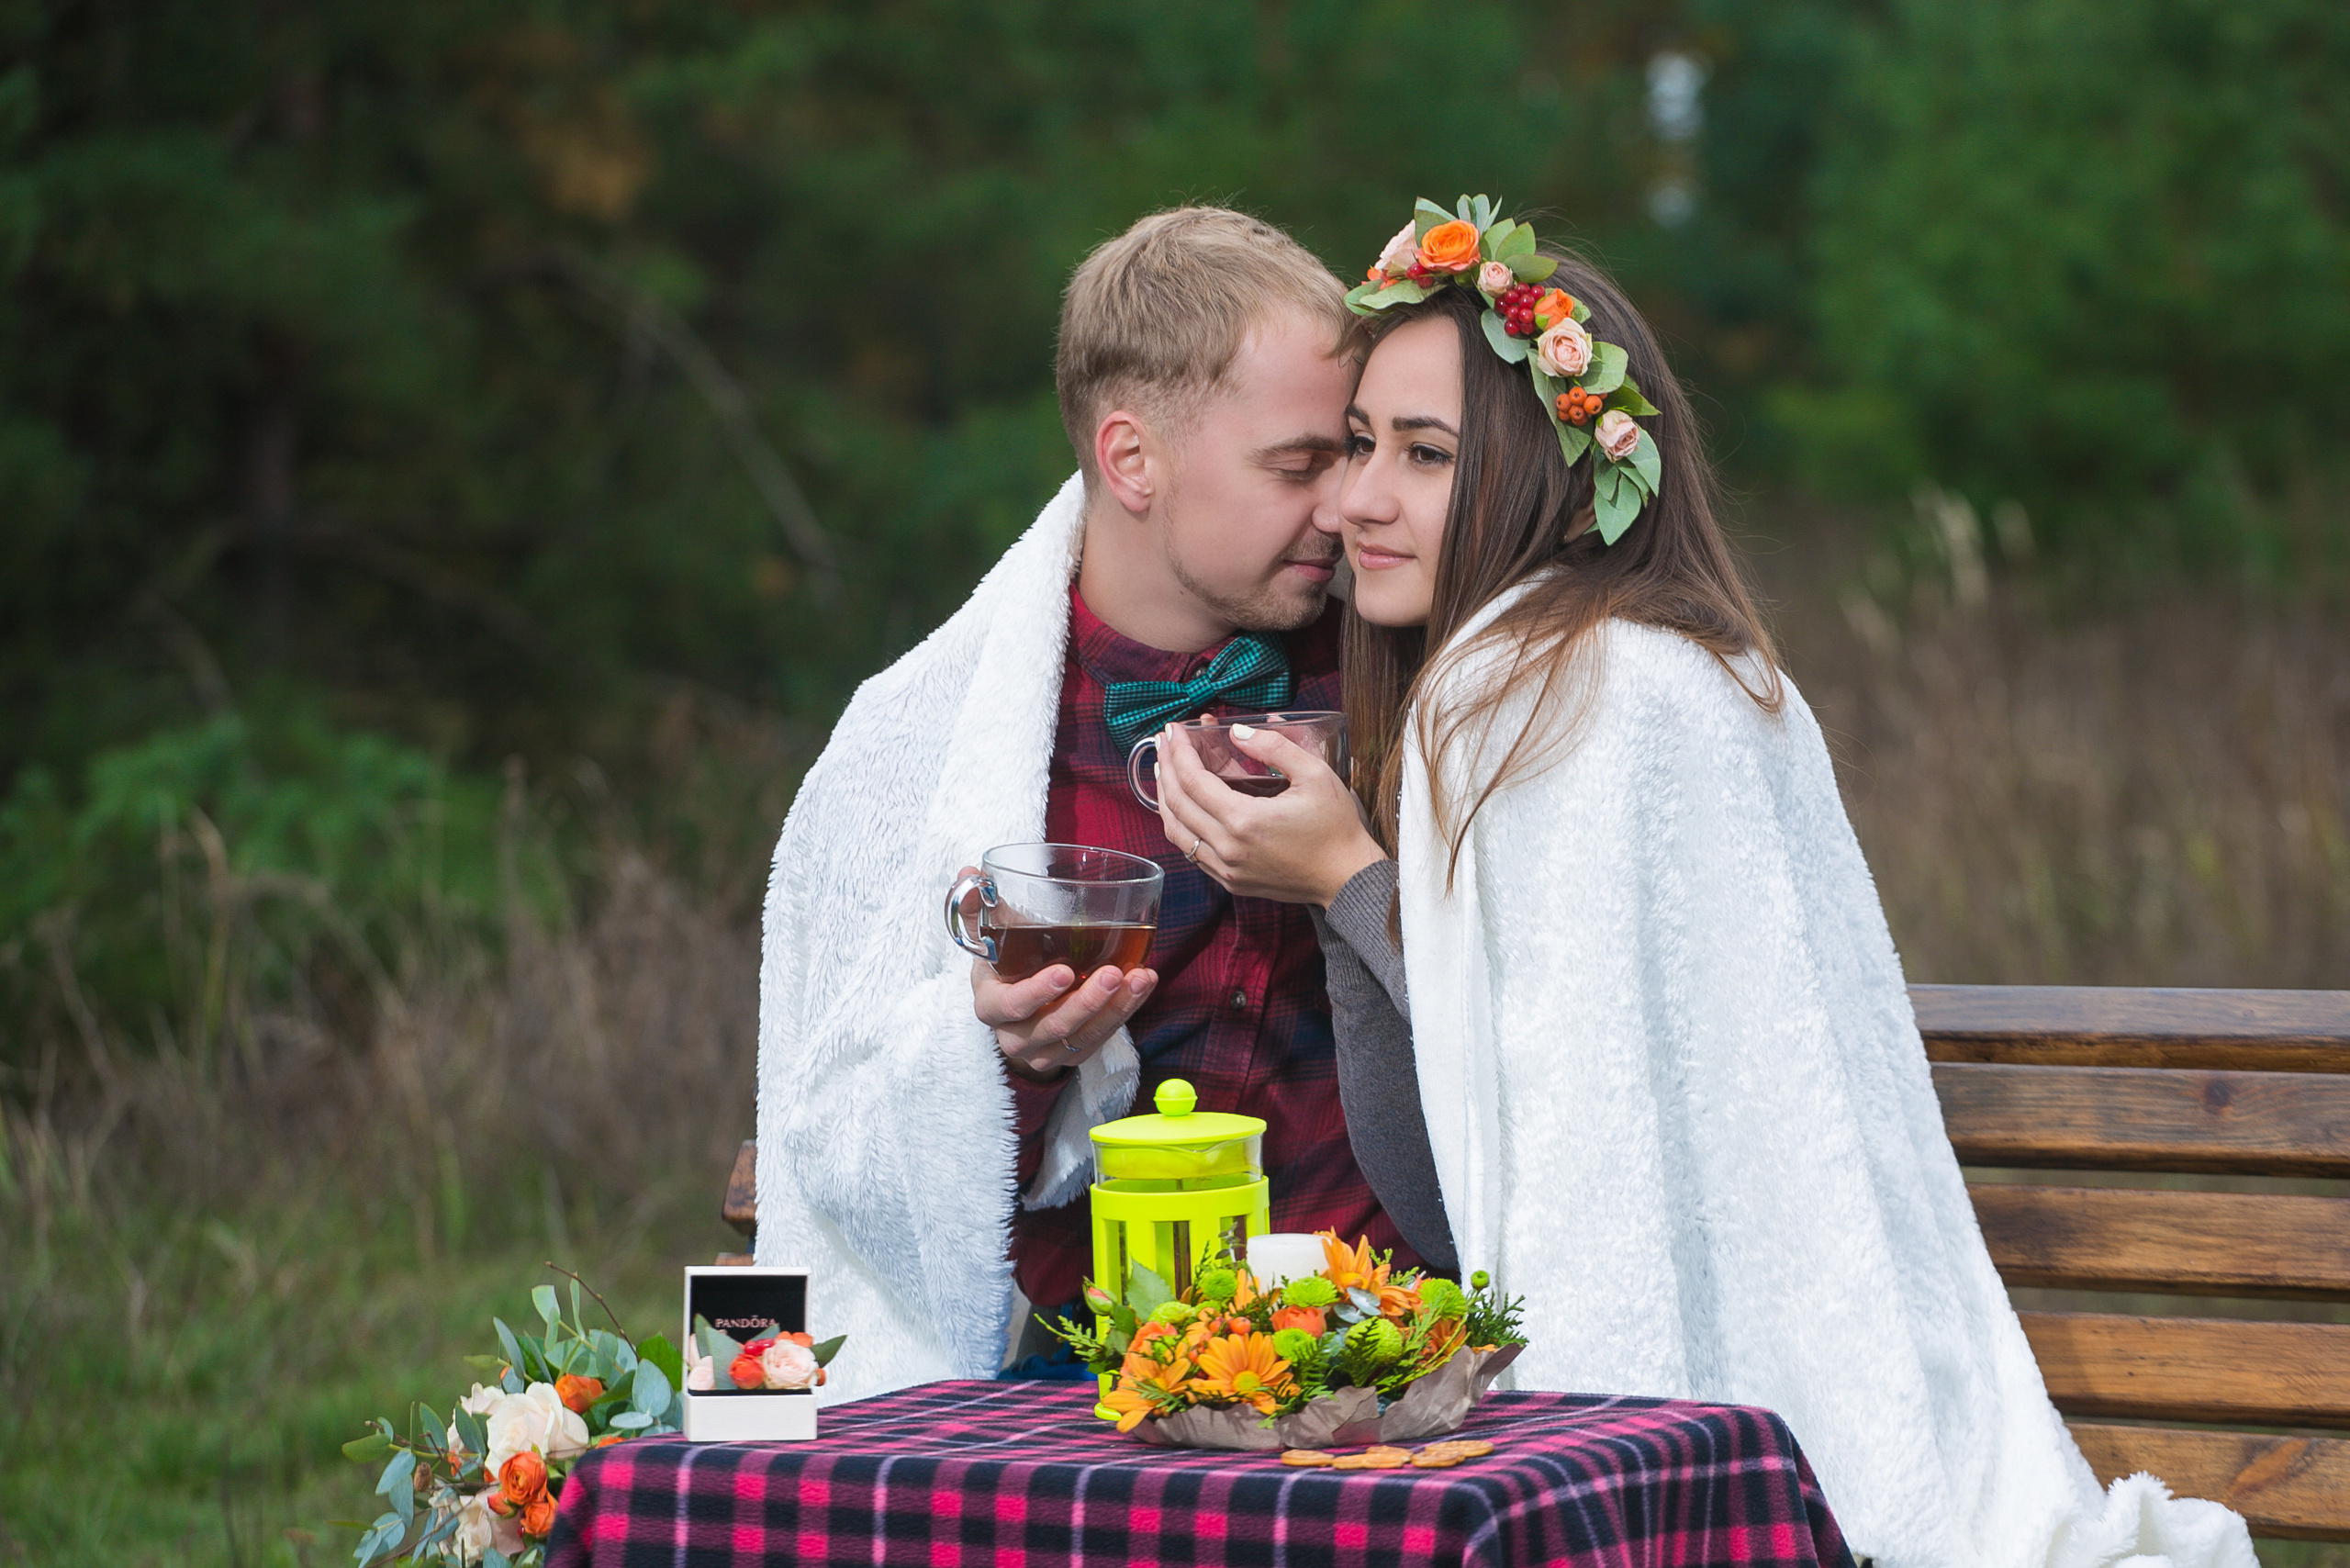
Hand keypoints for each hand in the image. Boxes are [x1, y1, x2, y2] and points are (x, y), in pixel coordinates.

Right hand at [951, 867, 1157, 1080]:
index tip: (1064, 972)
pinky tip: (1142, 985)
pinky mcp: (1073, 1054)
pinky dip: (1125, 1012)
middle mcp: (1015, 1035)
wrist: (1017, 1004)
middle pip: (1053, 1026)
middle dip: (1087, 1002)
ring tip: (1139, 978)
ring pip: (1083, 1037)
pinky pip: (1101, 1038)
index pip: (1010, 1006)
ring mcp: (1044, 1050)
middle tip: (1113, 973)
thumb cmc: (1005, 962)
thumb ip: (978, 907)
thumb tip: (970, 873)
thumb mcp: (987, 937)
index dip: (1036, 993)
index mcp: (991, 1006)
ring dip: (1115, 1008)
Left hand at [1153, 723, 1386, 905]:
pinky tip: (1183, 805)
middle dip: (1165, 768)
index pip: (1192, 780)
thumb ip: (1274, 747)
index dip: (1178, 752)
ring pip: (1176, 832)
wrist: (1347, 877)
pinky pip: (1191, 851)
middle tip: (1163, 743)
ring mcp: (1226, 869)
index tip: (1173, 730)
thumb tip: (1237, 732)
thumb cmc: (1336, 827)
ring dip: (1165, 798)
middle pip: (1176, 804)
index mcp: (1244, 821)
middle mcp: (1227, 848)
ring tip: (1165, 771)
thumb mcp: (1315, 774)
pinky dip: (1180, 824)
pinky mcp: (1230, 882)